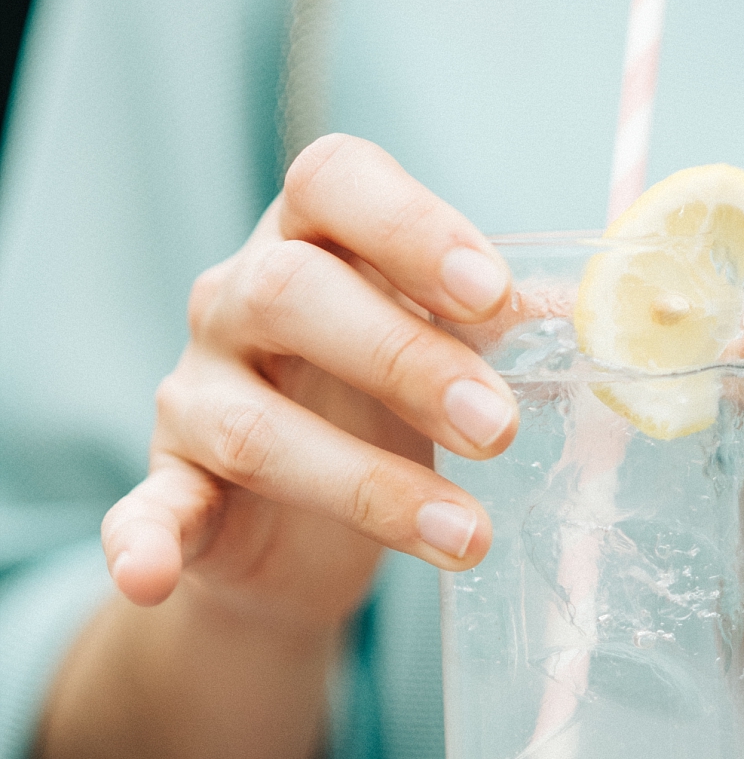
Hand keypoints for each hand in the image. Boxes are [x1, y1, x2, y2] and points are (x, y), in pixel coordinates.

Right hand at [101, 133, 518, 631]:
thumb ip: (494, 325)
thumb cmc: (381, 402)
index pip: (335, 181)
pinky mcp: (172, 486)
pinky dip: (140, 541)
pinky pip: (146, 508)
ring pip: (254, 426)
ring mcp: (197, 392)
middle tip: (497, 426)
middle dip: (404, 358)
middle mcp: (238, 298)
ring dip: (368, 486)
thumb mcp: (442, 348)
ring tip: (466, 534)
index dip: (411, 225)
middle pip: (291, 292)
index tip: (490, 292)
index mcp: (313, 236)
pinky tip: (145, 576)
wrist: (299, 521)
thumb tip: (587, 315)